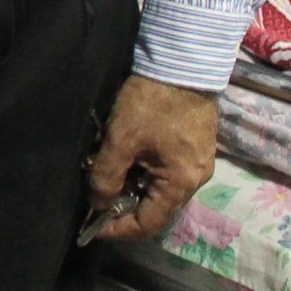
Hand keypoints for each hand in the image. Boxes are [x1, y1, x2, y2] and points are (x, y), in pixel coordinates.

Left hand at [84, 74, 217, 241]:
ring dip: (131, 185)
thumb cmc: (151, 102)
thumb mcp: (120, 140)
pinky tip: (124, 155)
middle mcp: (196, 179)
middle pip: (156, 208)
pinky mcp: (194, 144)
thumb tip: (97, 203)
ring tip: (105, 172)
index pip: (149, 224)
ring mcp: (198, 161)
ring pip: (159, 188)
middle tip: (95, 194)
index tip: (92, 226)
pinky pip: (165, 170)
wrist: (182, 61)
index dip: (118, 229)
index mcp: (182, 183)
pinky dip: (142, 169)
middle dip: (123, 206)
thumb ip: (106, 177)